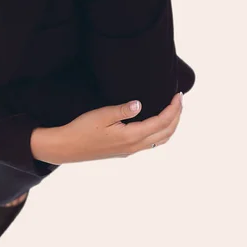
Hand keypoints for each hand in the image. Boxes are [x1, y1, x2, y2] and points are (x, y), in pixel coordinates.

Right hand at [44, 92, 183, 163]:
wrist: (67, 148)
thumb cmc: (81, 129)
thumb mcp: (101, 115)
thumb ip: (122, 110)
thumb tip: (139, 104)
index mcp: (131, 136)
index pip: (162, 122)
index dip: (173, 109)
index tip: (178, 95)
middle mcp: (134, 146)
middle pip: (166, 133)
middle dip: (176, 116)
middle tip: (180, 100)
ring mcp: (130, 151)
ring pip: (160, 140)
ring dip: (170, 126)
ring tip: (173, 111)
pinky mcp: (124, 151)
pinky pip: (150, 143)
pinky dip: (160, 132)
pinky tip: (155, 124)